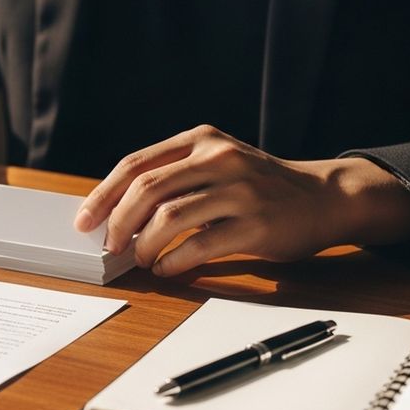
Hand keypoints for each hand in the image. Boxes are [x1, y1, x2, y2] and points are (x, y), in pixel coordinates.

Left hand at [74, 125, 409, 275]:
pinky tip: (167, 268)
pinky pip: (199, 246)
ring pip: (169, 218)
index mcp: (201, 140)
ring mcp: (240, 190)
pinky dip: (173, 262)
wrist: (325, 197)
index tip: (84, 220)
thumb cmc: (259, 186)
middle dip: (118, 222)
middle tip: (109, 245)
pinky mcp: (256, 224)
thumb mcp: (216, 163)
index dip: (103, 195)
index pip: (136, 164)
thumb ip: (174, 178)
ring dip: (144, 245)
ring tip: (141, 258)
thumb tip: (115, 214)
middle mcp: (219, 159)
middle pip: (146, 189)